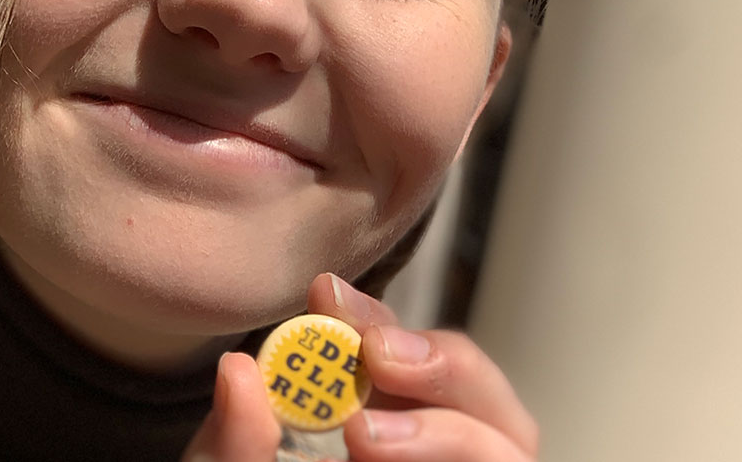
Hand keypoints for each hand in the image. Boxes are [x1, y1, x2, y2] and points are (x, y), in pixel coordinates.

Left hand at [182, 274, 537, 461]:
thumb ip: (230, 446)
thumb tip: (238, 370)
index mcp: (390, 432)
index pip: (407, 360)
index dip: (378, 320)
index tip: (327, 296)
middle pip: (486, 398)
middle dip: (440, 364)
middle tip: (375, 358)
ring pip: (510, 451)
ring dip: (451, 432)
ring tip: (365, 439)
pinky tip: (383, 458)